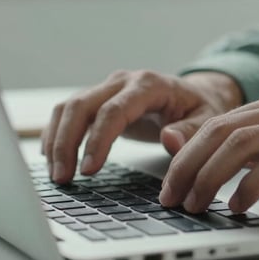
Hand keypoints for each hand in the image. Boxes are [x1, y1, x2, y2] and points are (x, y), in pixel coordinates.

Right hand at [42, 70, 242, 182]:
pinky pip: (68, 112)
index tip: (89, 170)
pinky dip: (56, 133)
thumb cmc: (201, 109)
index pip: (114, 111)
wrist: (196, 94)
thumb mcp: (207, 121)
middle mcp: (123, 81)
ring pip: (69, 107)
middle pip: (82, 106)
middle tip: (63, 178)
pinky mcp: (98, 99)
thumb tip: (169, 140)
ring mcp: (107, 87)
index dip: (98, 140)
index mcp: (149, 84)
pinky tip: (51, 157)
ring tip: (56, 175)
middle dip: (67, 143)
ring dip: (57, 140)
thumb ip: (190, 131)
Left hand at [159, 88, 258, 212]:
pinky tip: (237, 204)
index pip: (220, 123)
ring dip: (210, 177)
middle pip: (222, 132)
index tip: (171, 181)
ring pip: (242, 145)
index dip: (188, 153)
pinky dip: (250, 185)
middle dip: (188, 166)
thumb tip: (221, 162)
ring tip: (195, 204)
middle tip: (171, 197)